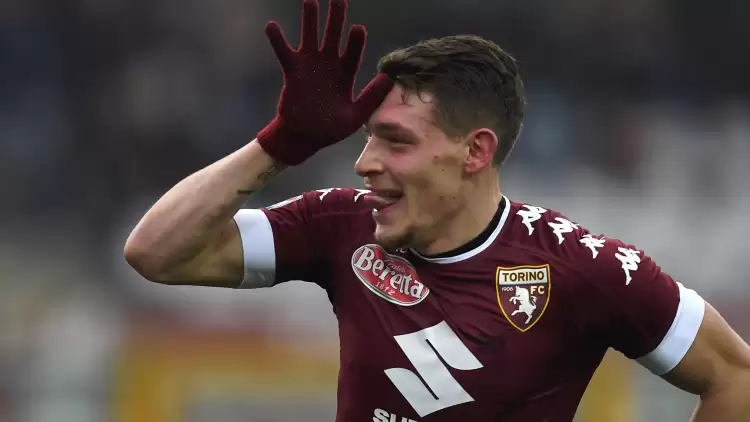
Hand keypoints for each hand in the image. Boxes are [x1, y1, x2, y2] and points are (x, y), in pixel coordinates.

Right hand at [257, 0, 392, 165]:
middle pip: (334, 36)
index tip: (358, 29)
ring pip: (310, 37)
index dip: (355, 42)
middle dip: (336, 18)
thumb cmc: (330, 129)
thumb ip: (371, 97)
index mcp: (345, 74)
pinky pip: (284, 52)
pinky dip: (277, 40)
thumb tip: (390, 78)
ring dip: (310, 20)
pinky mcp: (293, 71)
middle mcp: (328, 65)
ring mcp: (310, 66)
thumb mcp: (355, 116)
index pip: (352, 53)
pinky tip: (271, 25)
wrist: (304, 138)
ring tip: (310, 1)